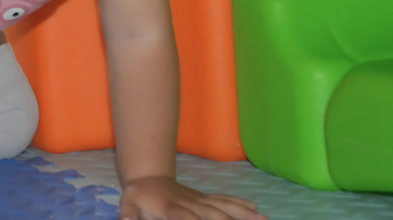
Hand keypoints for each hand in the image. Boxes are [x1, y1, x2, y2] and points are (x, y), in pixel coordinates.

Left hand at [119, 176, 265, 219]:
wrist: (146, 177)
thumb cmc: (137, 197)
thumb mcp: (128, 206)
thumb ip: (130, 215)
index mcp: (171, 208)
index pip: (188, 218)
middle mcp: (191, 203)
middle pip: (214, 214)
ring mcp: (200, 199)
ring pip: (224, 205)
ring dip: (243, 213)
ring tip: (263, 219)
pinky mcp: (205, 197)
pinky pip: (224, 199)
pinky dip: (240, 204)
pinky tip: (256, 209)